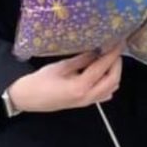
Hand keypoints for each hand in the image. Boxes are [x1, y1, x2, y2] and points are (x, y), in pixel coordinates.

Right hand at [7, 45, 122, 112]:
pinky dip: (109, 82)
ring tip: (110, 58)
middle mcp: (87, 97)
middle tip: (115, 50)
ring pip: (111, 88)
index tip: (118, 43)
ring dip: (114, 72)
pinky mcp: (85, 103)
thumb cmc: (40, 81)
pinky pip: (104, 94)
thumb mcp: (61, 66)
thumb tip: (98, 50)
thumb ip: (82, 59)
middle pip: (113, 80)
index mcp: (80, 87)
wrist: (28, 98)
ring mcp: (87, 102)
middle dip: (117, 63)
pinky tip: (103, 72)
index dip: (112, 54)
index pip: (102, 68)